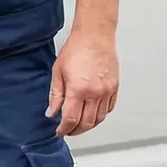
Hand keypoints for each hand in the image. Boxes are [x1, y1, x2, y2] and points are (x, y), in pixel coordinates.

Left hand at [46, 23, 118, 137]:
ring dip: (88, 125)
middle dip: (75, 130)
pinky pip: (108, 109)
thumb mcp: (58, 71)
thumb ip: (55, 95)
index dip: (63, 129)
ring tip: (79, 124)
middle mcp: (95, 93)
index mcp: (78, 89)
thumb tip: (52, 113)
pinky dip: (100, 115)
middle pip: (86, 123)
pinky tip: (92, 113)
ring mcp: (107, 91)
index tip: (59, 131)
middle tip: (68, 130)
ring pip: (99, 119)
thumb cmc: (76, 49)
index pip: (70, 119)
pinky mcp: (114, 87)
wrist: (95, 35)